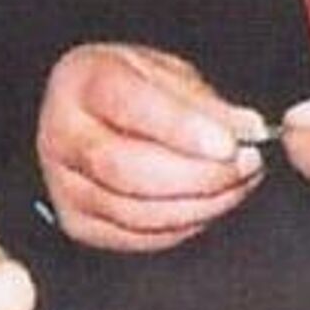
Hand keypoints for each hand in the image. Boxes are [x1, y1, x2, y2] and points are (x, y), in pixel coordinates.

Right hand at [37, 42, 267, 251]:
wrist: (88, 112)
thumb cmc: (129, 87)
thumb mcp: (166, 72)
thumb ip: (204, 102)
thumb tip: (247, 129)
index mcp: (80, 81)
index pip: (128, 106)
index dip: (182, 129)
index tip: (229, 143)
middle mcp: (62, 134)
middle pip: (126, 169)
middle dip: (197, 174)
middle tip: (246, 165)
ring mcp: (63, 184)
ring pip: (133, 211)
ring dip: (199, 204)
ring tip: (238, 184)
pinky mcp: (78, 223)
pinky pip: (136, 237)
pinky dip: (183, 225)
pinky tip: (210, 204)